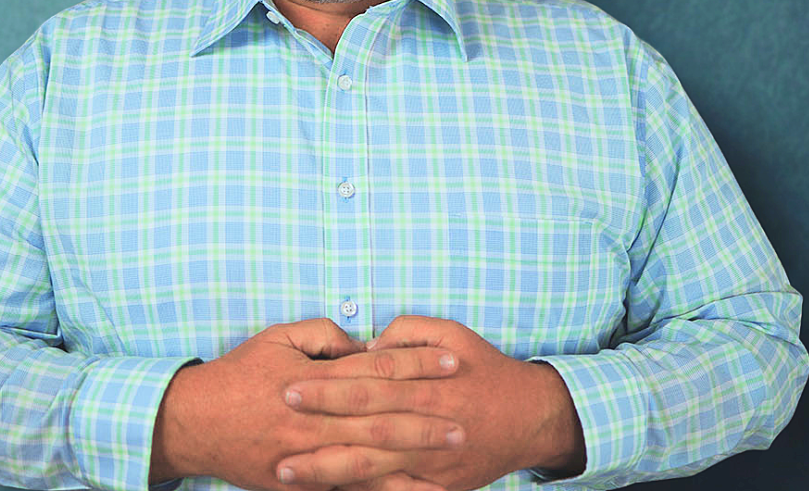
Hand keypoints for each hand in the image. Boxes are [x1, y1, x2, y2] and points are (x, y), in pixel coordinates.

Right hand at [150, 318, 462, 490]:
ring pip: (369, 456)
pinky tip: (410, 489)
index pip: (375, 369)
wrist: (196, 421)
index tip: (451, 363)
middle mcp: (314, 417)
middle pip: (381, 415)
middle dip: (426, 415)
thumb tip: (359, 346)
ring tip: (449, 452)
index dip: (416, 365)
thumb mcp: (278, 337)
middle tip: (466, 415)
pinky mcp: (300, 481)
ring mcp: (308, 454)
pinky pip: (346, 487)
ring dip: (412, 454)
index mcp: (313, 377)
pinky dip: (380, 490)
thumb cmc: (241, 373)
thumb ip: (322, 336)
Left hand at [277, 316, 585, 490]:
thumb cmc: (485, 368)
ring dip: (327, 470)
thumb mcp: (453, 333)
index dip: (329, 385)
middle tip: (277, 424)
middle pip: (364, 427)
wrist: (530, 417)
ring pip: (372, 469)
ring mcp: (431, 463)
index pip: (368, 384)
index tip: (291, 384)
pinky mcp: (437, 488)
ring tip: (286, 470)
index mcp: (427, 384)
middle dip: (318, 427)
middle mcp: (427, 424)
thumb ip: (408, 332)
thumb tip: (367, 347)